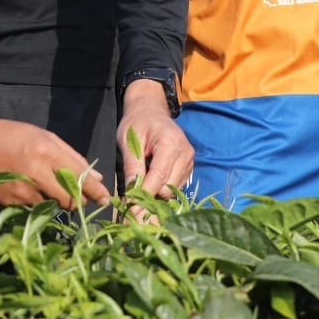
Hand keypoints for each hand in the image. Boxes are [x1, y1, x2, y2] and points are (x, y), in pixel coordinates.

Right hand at [0, 118, 109, 209]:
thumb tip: (95, 177)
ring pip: (53, 207)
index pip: (80, 177)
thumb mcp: (45, 136)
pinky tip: (29, 189)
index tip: (105, 198)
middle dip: (77, 199)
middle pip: (70, 200)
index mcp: (47, 152)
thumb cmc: (14, 136)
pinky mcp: (11, 204)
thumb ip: (72, 156)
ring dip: (56, 201)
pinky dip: (38, 203)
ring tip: (45, 186)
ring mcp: (23, 192)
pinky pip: (35, 209)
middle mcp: (37, 174)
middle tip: (76, 195)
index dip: (96, 191)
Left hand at [118, 79, 193, 199]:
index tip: (132, 208)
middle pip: (168, 187)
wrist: (150, 110)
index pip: (159, 177)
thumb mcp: (128, 141)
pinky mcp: (189, 166)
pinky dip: (163, 187)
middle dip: (150, 195)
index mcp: (170, 144)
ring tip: (141, 184)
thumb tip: (131, 194)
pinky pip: (176, 185)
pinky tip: (151, 180)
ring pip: (173, 189)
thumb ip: (131, 167)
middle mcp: (185, 153)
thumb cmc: (137, 123)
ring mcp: (190, 160)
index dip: (145, 194)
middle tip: (132, 197)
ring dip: (156, 192)